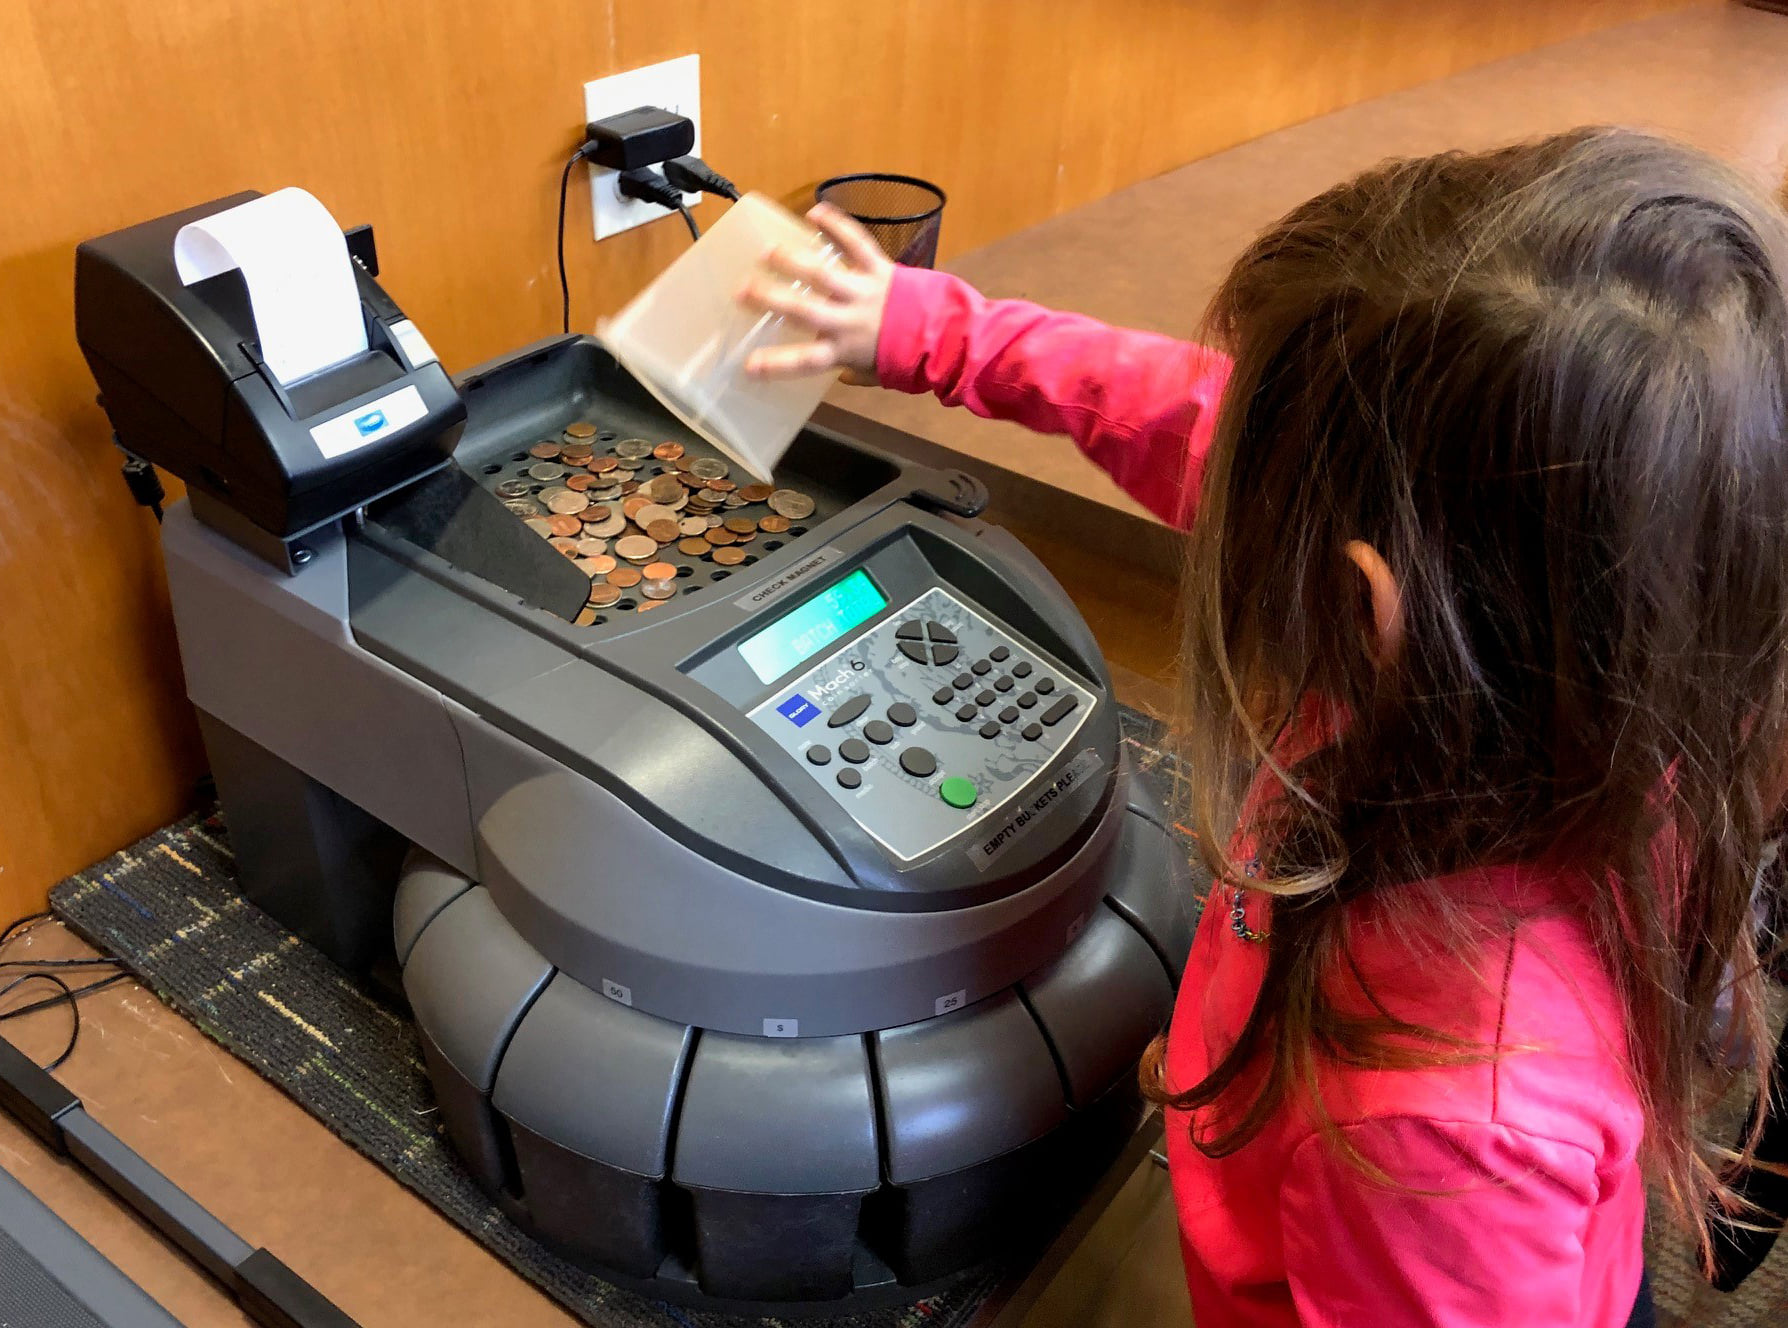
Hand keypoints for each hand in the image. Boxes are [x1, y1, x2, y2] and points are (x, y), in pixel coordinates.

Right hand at [738, 202, 893, 384]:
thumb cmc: (909, 359)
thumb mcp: (875, 373)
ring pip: (824, 273)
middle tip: (742, 289)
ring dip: (793, 261)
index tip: (748, 365)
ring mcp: (864, 291)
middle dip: (771, 299)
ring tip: (767, 251)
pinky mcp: (881, 269)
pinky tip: (815, 211)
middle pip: (804, 310)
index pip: (805, 361)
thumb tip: (836, 372)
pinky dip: (837, 225)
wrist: (947, 337)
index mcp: (846, 350)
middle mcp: (850, 320)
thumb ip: (851, 370)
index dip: (776, 364)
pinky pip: (857, 243)